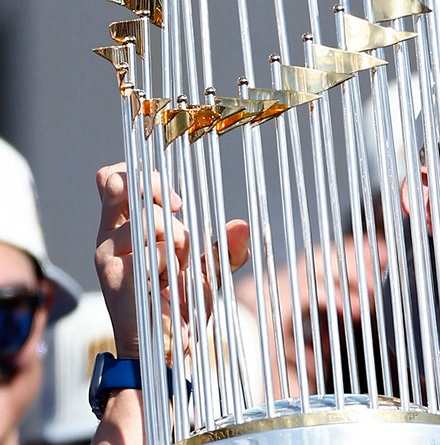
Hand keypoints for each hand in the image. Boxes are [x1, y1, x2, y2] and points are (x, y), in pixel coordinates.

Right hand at [93, 162, 249, 360]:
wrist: (167, 350)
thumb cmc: (179, 307)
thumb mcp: (207, 271)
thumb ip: (225, 248)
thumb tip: (243, 226)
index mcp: (123, 230)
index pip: (114, 180)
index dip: (144, 177)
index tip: (175, 200)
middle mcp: (109, 239)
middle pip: (121, 185)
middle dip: (158, 194)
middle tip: (178, 214)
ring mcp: (109, 258)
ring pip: (148, 221)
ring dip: (176, 239)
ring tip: (177, 265)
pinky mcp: (117, 278)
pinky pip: (156, 253)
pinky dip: (173, 264)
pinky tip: (167, 283)